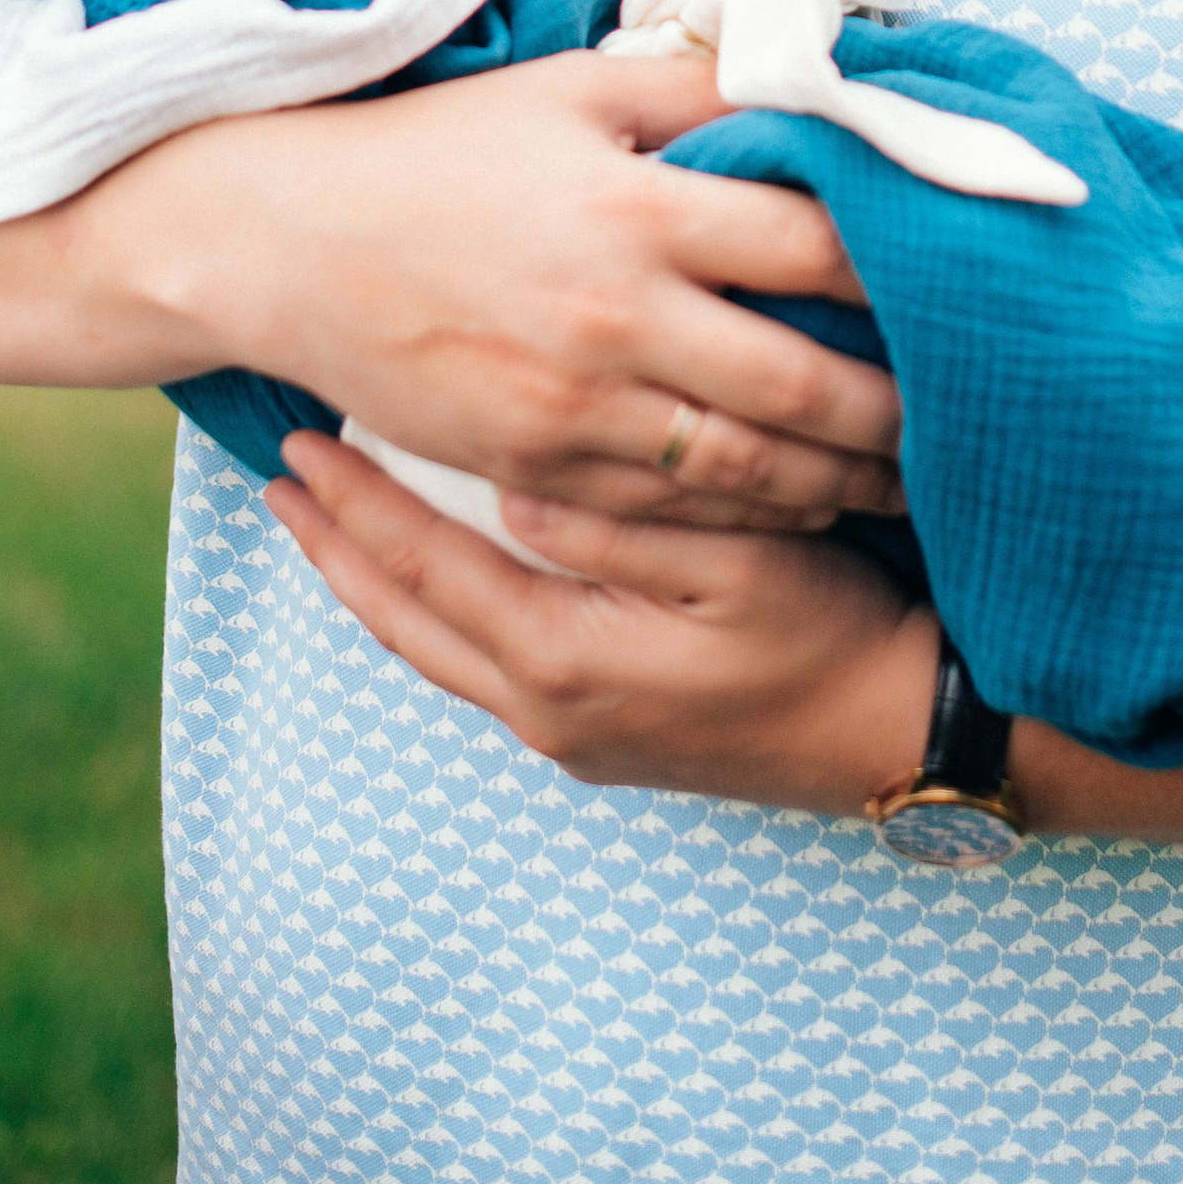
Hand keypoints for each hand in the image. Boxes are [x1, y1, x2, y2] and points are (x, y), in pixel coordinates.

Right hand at [145, 48, 904, 530]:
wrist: (287, 240)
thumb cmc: (440, 149)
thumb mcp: (569, 89)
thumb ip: (695, 89)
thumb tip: (807, 74)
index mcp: (637, 206)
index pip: (815, 245)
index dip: (907, 266)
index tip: (973, 275)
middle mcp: (618, 313)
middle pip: (803, 381)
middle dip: (902, 405)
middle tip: (977, 409)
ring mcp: (575, 402)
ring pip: (747, 467)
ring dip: (842, 477)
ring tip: (914, 477)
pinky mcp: (534, 463)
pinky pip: (669, 509)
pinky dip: (751, 513)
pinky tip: (802, 504)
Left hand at [270, 428, 937, 810]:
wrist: (902, 736)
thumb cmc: (834, 629)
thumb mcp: (739, 556)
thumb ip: (620, 521)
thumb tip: (510, 485)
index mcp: (565, 659)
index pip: (426, 570)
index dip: (358, 504)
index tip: (299, 443)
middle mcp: (548, 713)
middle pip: (407, 623)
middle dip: (338, 549)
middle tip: (280, 479)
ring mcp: (573, 736)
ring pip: (439, 653)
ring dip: (378, 585)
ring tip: (332, 524)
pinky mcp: (602, 740)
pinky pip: (484, 666)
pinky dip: (436, 612)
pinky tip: (436, 572)